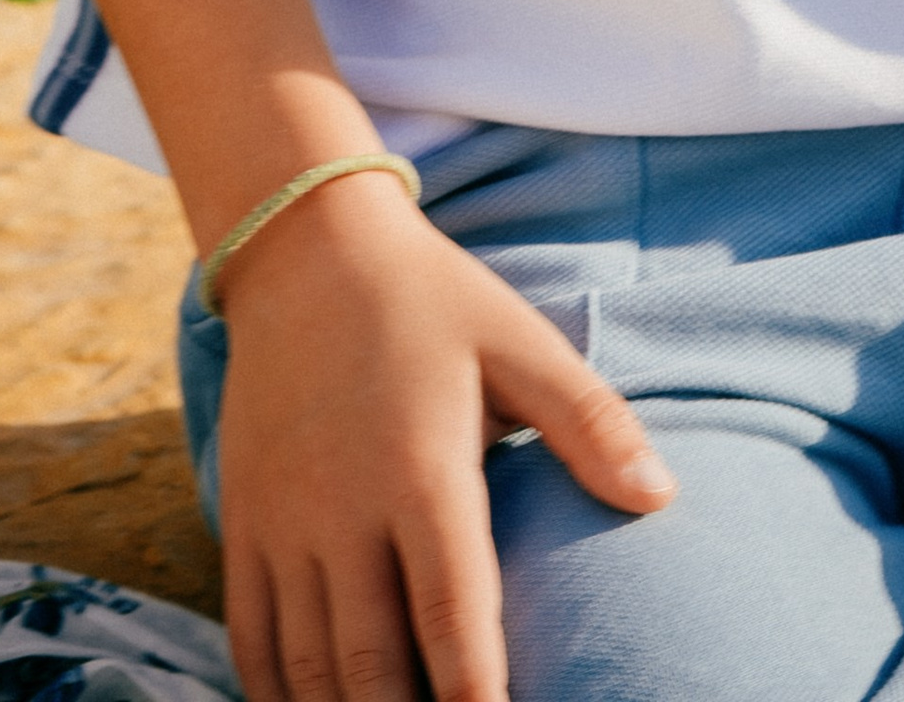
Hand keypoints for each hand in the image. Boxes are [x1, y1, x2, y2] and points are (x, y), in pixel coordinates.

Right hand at [213, 167, 674, 701]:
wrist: (306, 247)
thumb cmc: (430, 300)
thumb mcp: (517, 340)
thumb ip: (590, 422)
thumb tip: (661, 497)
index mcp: (422, 470)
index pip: (452, 616)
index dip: (477, 700)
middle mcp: (343, 508)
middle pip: (373, 663)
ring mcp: (282, 520)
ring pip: (307, 665)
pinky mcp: (242, 518)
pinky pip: (250, 636)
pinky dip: (279, 693)